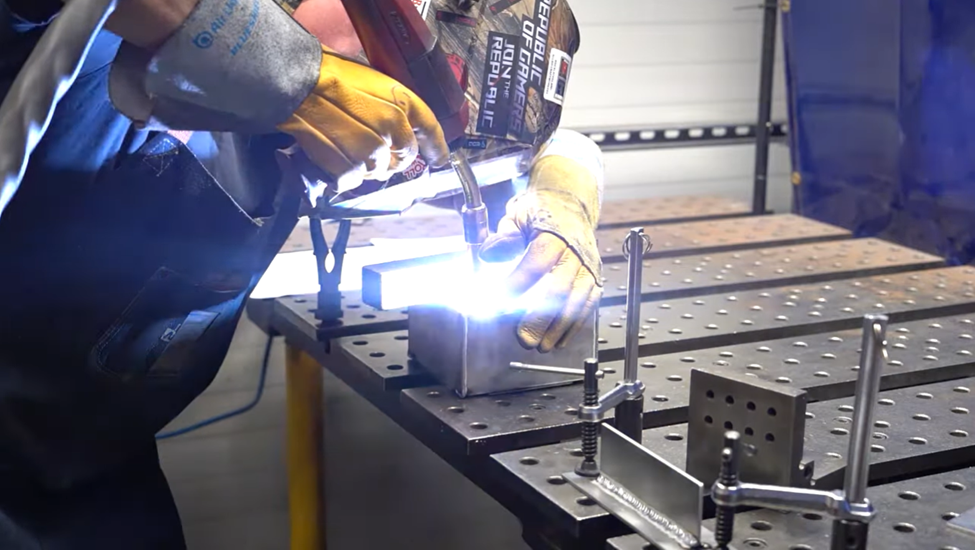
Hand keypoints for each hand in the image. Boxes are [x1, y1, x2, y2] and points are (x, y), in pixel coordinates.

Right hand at [278, 47, 450, 193]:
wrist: (296, 83)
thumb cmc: (328, 74)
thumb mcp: (371, 80)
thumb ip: (392, 105)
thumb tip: (399, 123)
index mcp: (403, 103)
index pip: (431, 131)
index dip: (437, 148)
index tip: (439, 159)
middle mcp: (394, 130)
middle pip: (403, 159)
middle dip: (391, 157)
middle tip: (369, 146)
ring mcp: (372, 153)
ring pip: (378, 172)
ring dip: (365, 165)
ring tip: (344, 145)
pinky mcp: (350, 169)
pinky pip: (353, 181)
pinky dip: (342, 175)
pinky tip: (331, 155)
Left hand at [480, 156, 601, 352]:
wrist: (570, 203)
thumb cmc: (539, 211)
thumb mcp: (516, 216)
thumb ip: (503, 237)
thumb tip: (488, 254)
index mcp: (554, 232)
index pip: (537, 260)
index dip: (518, 283)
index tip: (498, 301)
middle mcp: (576, 249)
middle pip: (560, 286)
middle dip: (541, 316)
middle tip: (524, 338)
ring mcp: (589, 264)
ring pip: (578, 299)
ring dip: (560, 327)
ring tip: (543, 346)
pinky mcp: (595, 276)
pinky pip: (588, 303)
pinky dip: (575, 324)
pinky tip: (561, 339)